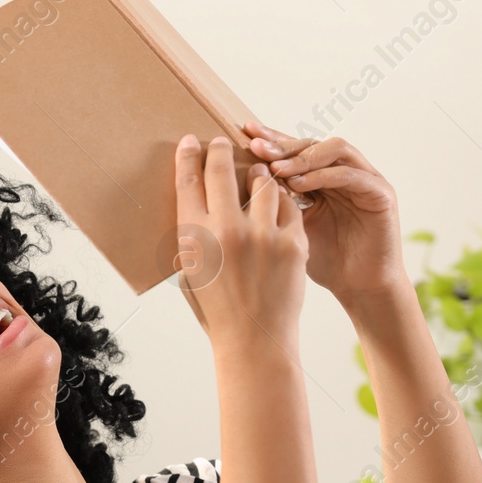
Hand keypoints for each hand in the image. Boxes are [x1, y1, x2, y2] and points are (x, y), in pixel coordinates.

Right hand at [173, 132, 307, 349]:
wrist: (254, 341)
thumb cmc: (218, 310)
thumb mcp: (192, 272)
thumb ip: (194, 236)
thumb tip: (198, 201)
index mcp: (195, 238)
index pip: (188, 181)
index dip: (189, 156)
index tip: (191, 142)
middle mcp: (226, 230)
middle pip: (221, 170)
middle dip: (220, 150)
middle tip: (221, 142)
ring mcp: (262, 235)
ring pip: (262, 182)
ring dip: (258, 174)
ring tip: (257, 175)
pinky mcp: (292, 242)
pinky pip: (289, 206)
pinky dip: (283, 202)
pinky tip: (279, 203)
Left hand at [244, 121, 405, 300]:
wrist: (360, 288)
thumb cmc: (325, 261)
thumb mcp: (290, 229)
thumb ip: (274, 205)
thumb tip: (234, 189)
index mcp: (321, 178)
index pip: (295, 150)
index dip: (272, 140)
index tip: (244, 133)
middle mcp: (344, 171)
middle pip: (313, 143)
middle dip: (283, 145)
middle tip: (257, 148)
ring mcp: (365, 179)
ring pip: (335, 149)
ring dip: (303, 157)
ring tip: (276, 169)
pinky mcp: (381, 193)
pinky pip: (351, 174)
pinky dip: (324, 176)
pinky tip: (299, 185)